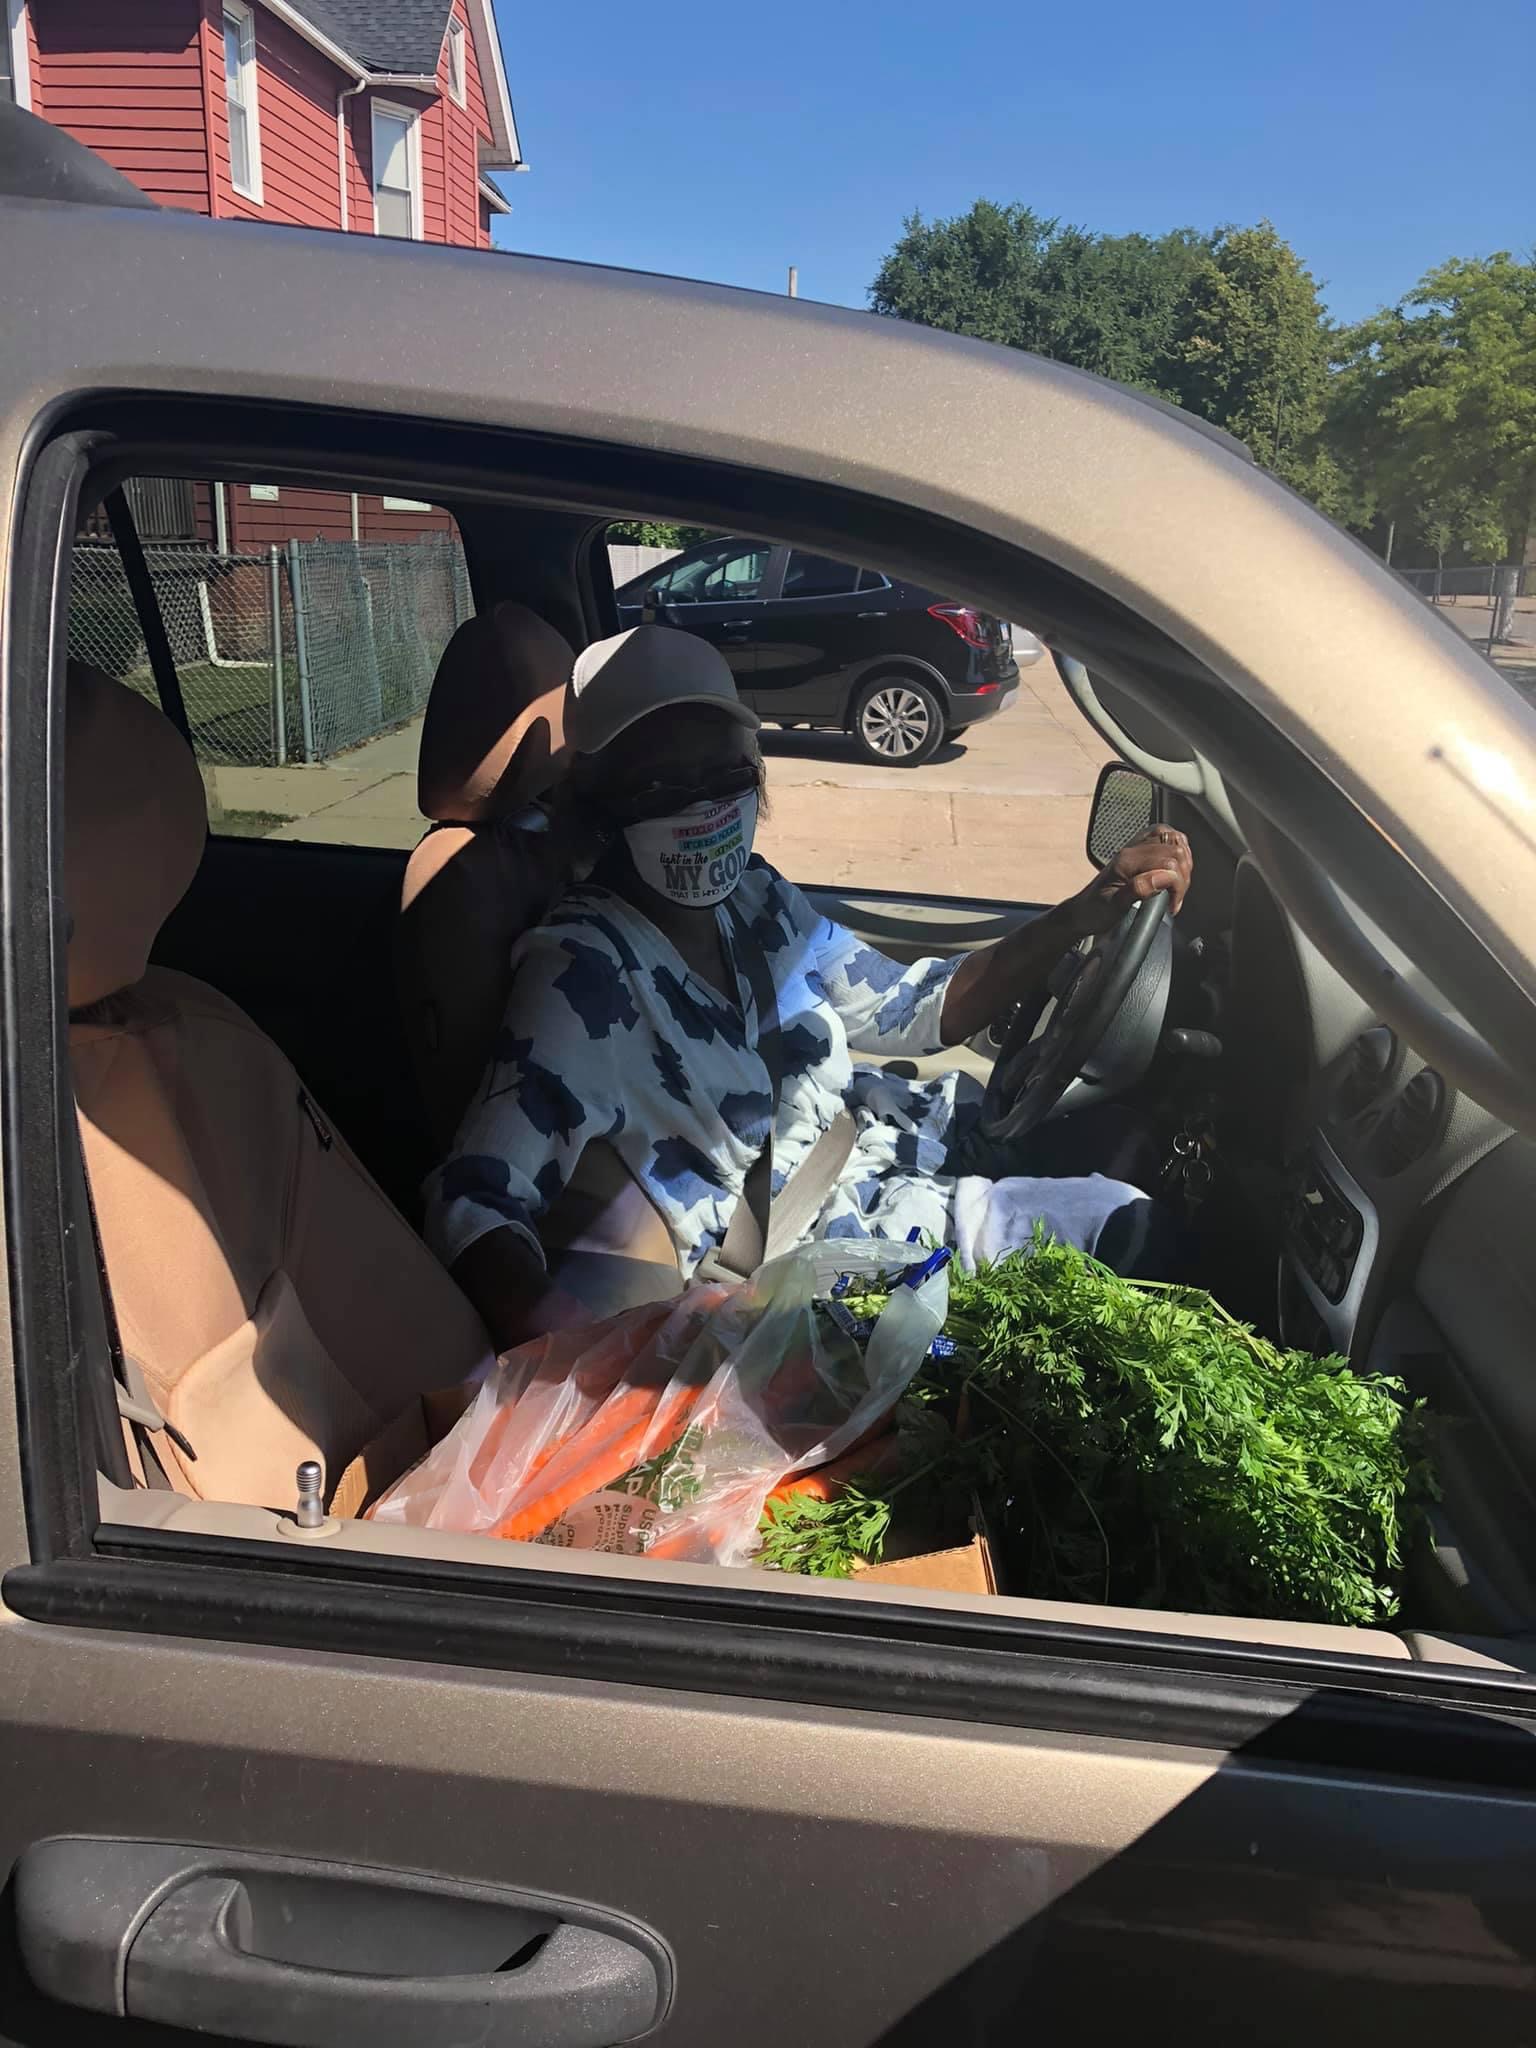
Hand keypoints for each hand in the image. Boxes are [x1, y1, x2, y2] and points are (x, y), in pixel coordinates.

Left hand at [1064, 825, 1192, 937]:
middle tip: (1175, 897)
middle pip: (1176, 849)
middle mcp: (1133, 850)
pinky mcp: (1140, 849)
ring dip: (1184, 864)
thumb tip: (1163, 877)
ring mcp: (1137, 847)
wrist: (1083, 911)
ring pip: (1175, 840)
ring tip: (1175, 887)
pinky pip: (1167, 839)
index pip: (1169, 861)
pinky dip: (1179, 853)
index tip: (1172, 904)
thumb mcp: (1114, 907)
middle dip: (1183, 876)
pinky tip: (1175, 870)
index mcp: (1126, 861)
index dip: (1177, 884)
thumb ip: (1139, 890)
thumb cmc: (1095, 911)